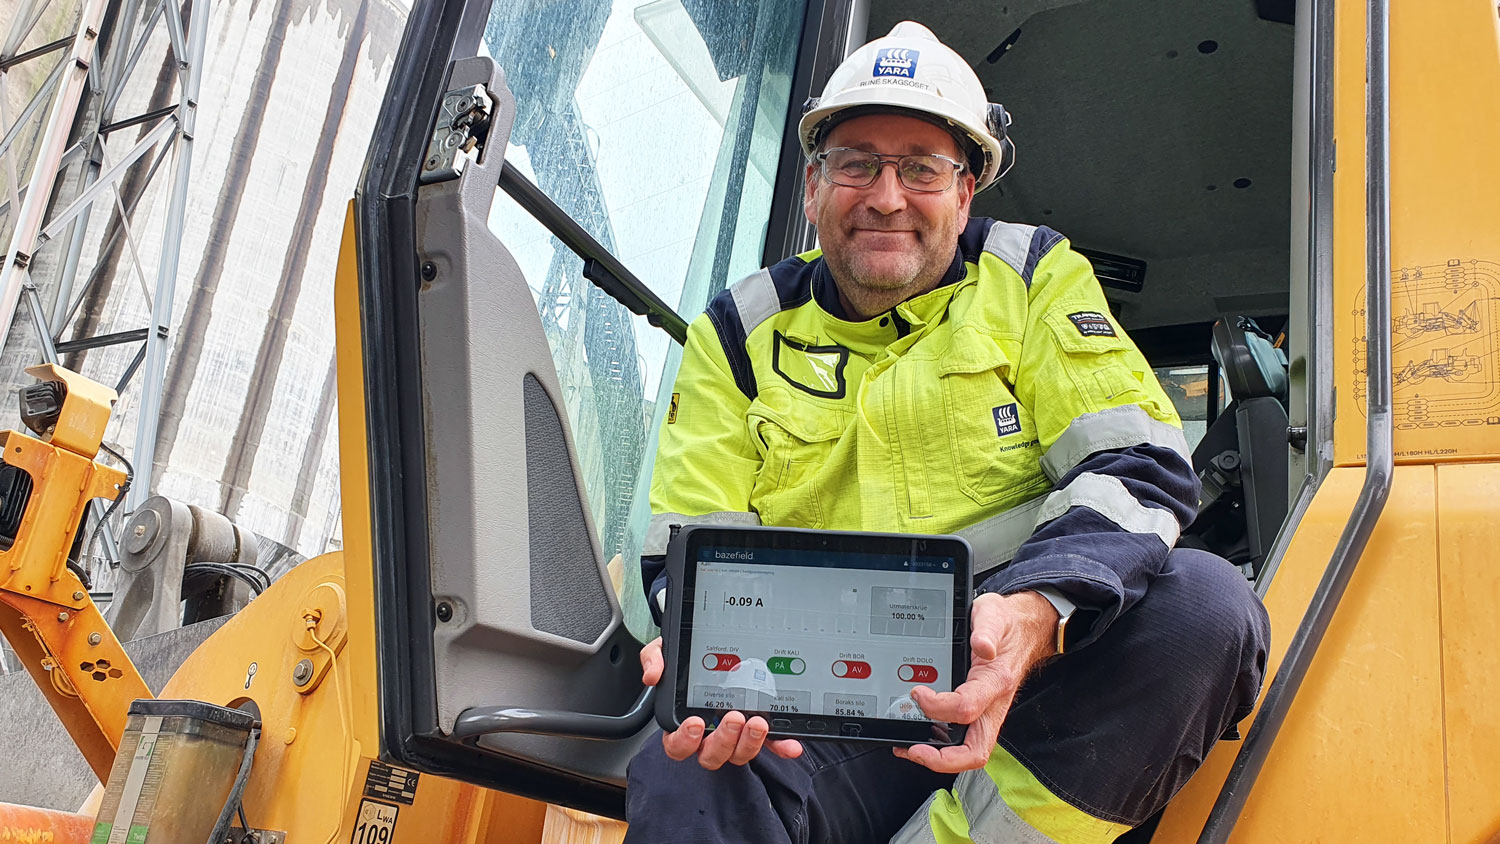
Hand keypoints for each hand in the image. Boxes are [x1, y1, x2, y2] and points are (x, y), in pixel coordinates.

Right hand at [639, 636, 803, 767]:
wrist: (715, 645)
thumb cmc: (686, 658)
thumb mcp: (666, 651)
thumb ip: (654, 659)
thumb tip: (652, 675)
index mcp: (684, 722)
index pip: (677, 744)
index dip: (684, 741)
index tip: (694, 723)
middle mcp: (709, 734)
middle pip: (711, 754)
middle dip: (723, 741)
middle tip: (734, 717)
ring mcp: (735, 735)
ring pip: (739, 754)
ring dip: (750, 743)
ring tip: (758, 722)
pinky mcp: (759, 730)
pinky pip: (770, 745)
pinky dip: (781, 746)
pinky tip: (792, 744)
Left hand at [894, 591, 1058, 772]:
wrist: (1024, 629)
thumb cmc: (1007, 625)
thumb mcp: (994, 615)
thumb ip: (987, 629)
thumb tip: (982, 646)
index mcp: (995, 682)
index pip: (966, 708)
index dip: (937, 707)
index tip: (917, 694)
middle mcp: (992, 703)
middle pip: (974, 751)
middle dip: (943, 759)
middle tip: (913, 750)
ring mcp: (986, 712)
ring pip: (968, 750)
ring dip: (939, 757)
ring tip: (909, 749)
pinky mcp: (979, 712)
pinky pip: (962, 738)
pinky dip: (940, 745)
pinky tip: (919, 735)